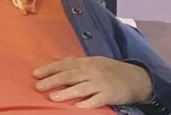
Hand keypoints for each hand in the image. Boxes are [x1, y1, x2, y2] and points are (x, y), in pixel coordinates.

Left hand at [34, 56, 153, 107]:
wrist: (134, 77)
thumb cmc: (110, 70)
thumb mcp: (93, 62)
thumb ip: (77, 64)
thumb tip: (57, 64)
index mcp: (87, 62)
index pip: (65, 64)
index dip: (50, 68)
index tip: (36, 74)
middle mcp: (92, 71)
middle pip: (70, 75)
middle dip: (53, 80)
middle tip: (38, 86)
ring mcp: (101, 83)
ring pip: (81, 87)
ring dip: (66, 93)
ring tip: (53, 97)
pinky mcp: (109, 94)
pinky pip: (97, 100)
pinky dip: (87, 103)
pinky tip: (77, 107)